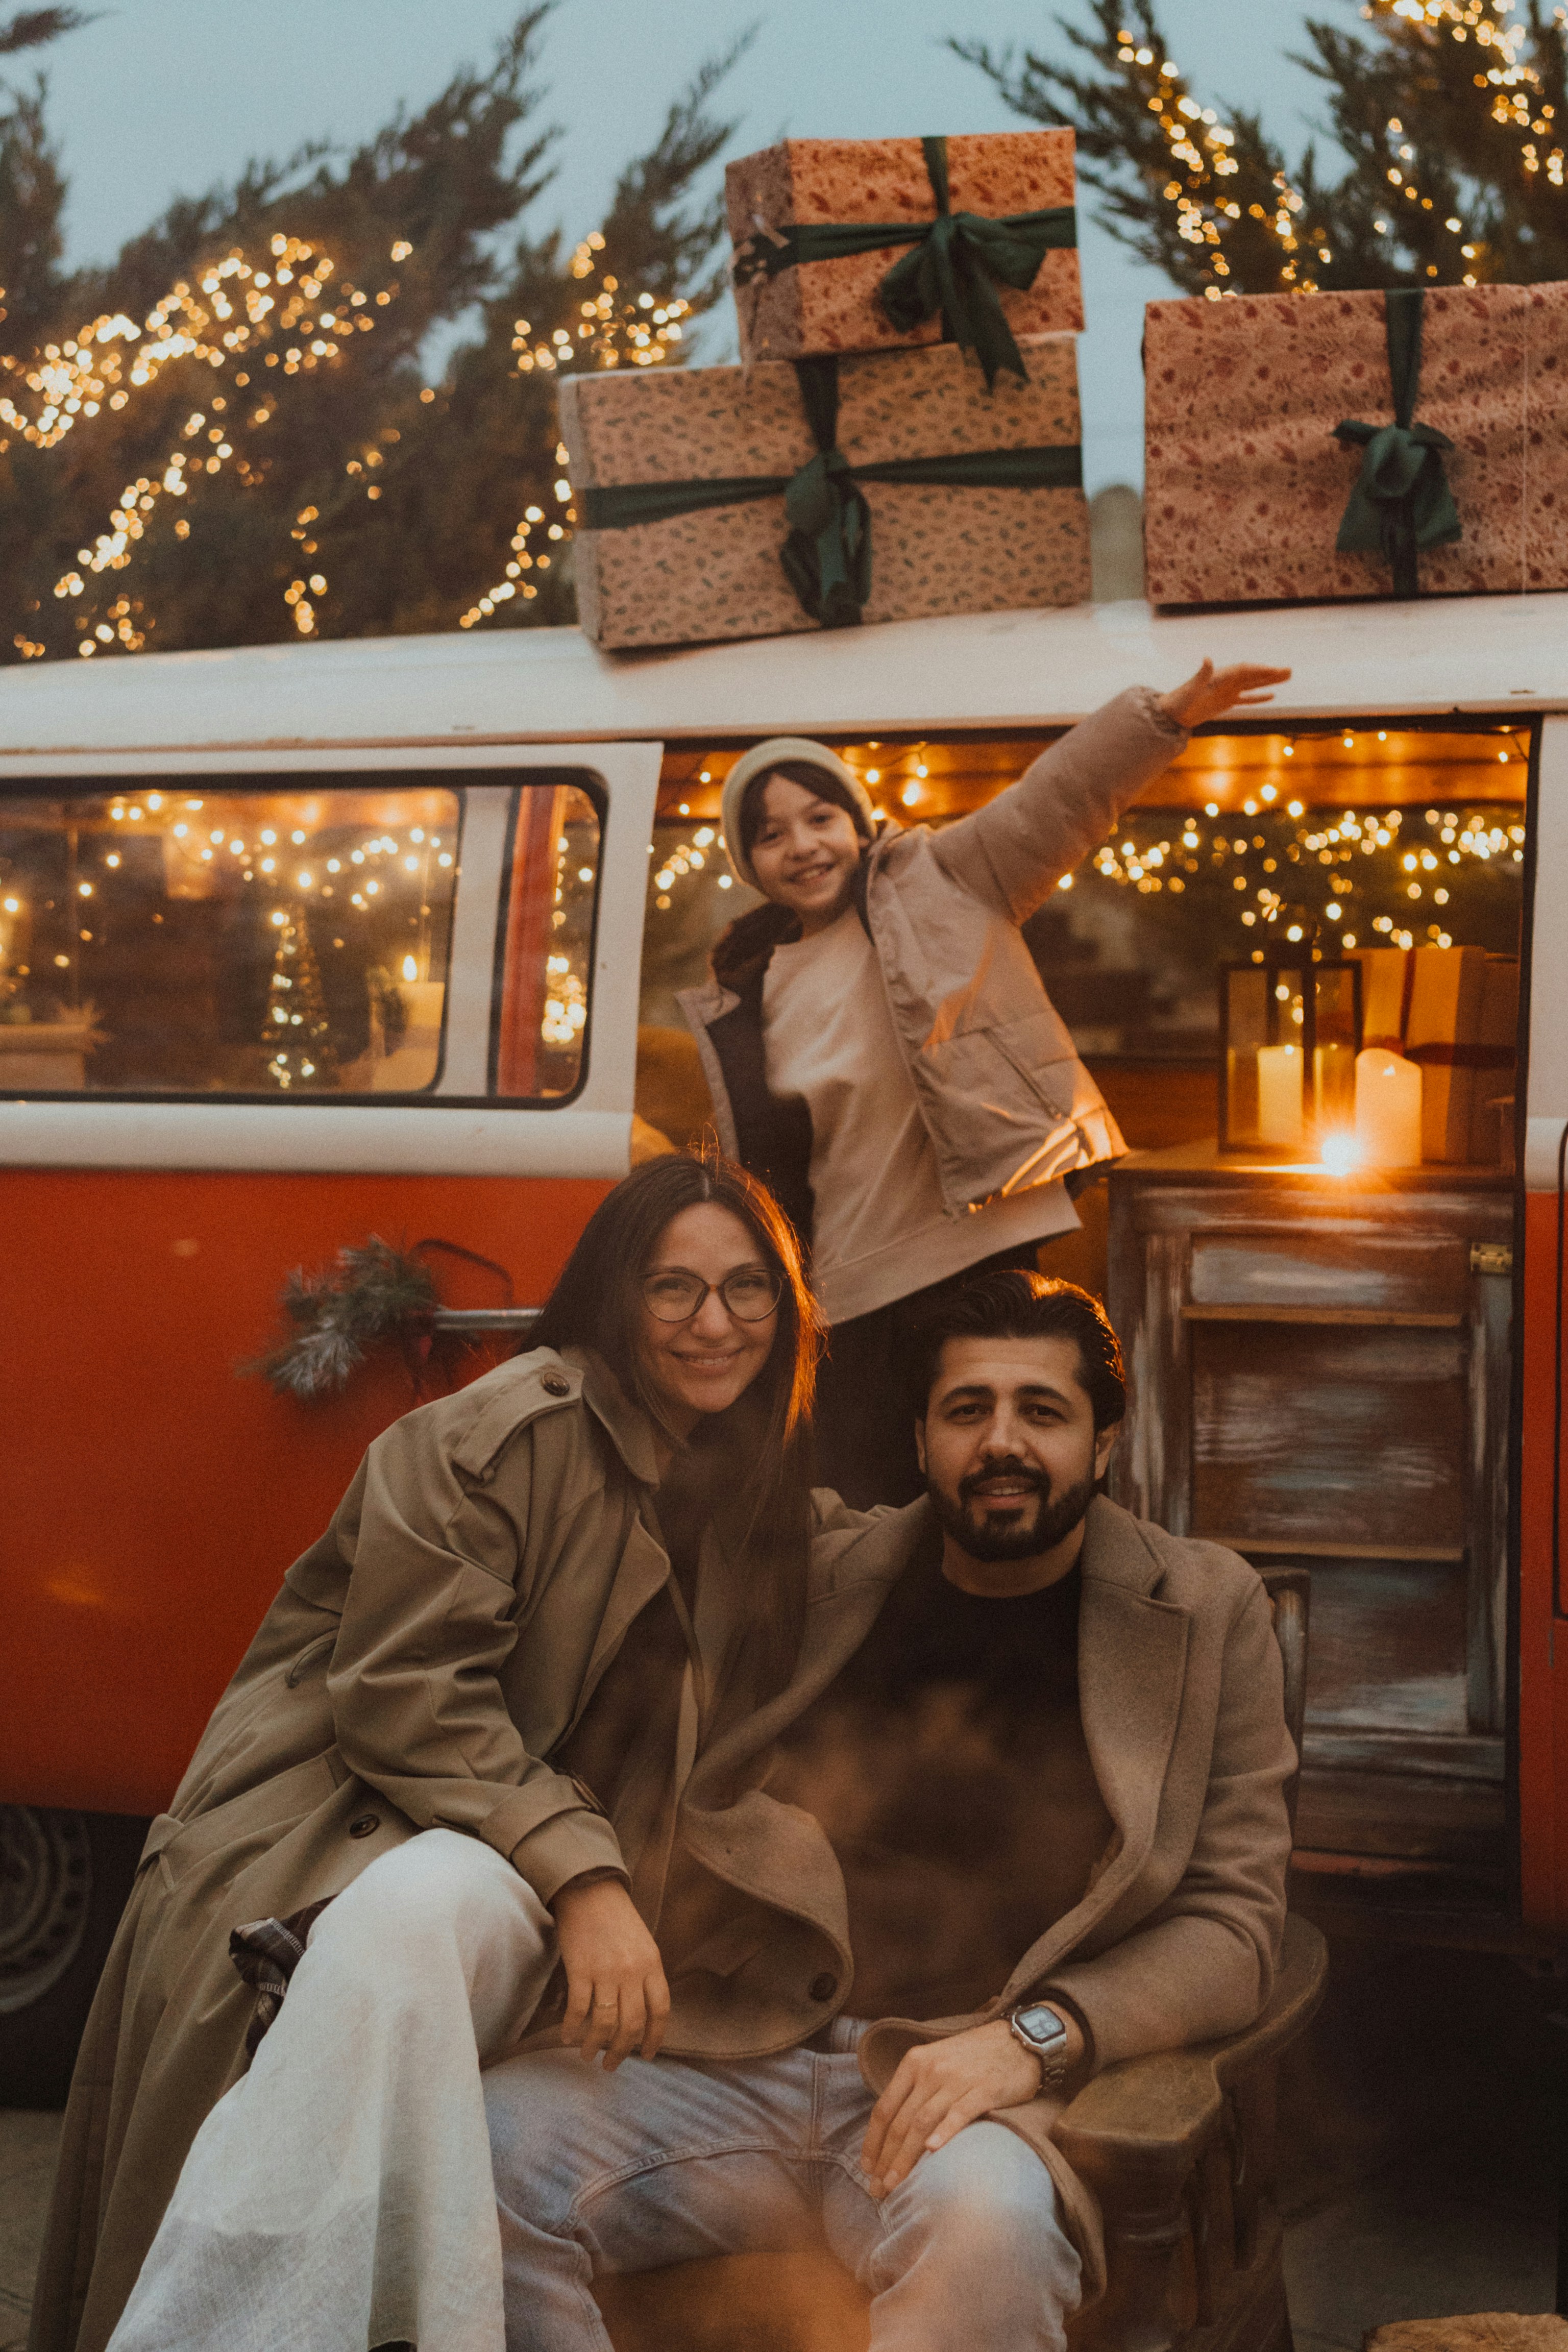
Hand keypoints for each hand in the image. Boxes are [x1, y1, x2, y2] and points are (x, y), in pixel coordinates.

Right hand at [551, 1875, 669, 2070]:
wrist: (590, 1889)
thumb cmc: (617, 1918)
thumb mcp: (643, 1944)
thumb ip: (646, 1976)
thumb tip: (642, 2015)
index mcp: (652, 1964)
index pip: (660, 2010)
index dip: (655, 2038)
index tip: (648, 2056)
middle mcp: (632, 1971)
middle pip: (633, 2024)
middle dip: (622, 2051)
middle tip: (612, 2065)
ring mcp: (606, 1971)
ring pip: (605, 2022)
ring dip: (596, 2045)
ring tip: (588, 2056)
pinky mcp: (580, 1968)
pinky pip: (578, 2009)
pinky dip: (572, 2027)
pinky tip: (567, 2037)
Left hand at [860, 2014, 1079, 2196]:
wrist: (1017, 2039)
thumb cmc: (974, 2056)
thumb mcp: (936, 2062)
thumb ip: (915, 2090)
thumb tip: (893, 2130)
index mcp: (914, 2063)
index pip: (884, 2108)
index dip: (872, 2142)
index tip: (867, 2169)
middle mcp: (931, 2070)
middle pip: (901, 2122)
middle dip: (885, 2159)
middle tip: (878, 2189)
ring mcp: (957, 2079)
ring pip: (923, 2123)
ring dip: (906, 2158)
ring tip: (896, 2185)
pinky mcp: (984, 2089)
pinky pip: (959, 2113)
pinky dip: (944, 2132)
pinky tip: (933, 2152)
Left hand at [1158, 659, 1292, 729]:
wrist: (1172, 714)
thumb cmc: (1179, 700)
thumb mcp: (1191, 688)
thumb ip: (1201, 674)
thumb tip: (1207, 658)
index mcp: (1220, 676)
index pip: (1245, 670)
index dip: (1260, 670)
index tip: (1275, 670)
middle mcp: (1227, 681)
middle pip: (1253, 675)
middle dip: (1271, 673)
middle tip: (1289, 671)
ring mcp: (1227, 691)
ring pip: (1253, 685)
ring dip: (1269, 681)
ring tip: (1286, 677)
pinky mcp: (1226, 702)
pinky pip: (1246, 698)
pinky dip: (1259, 697)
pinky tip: (1272, 695)